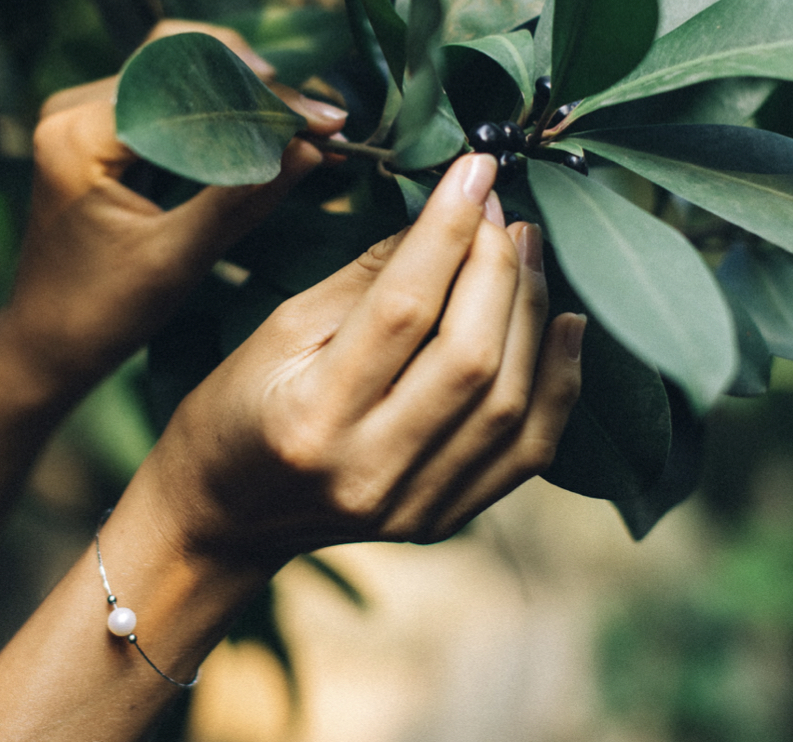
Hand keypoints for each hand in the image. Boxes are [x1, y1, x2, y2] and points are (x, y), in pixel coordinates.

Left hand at [0, 19, 346, 402]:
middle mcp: (73, 111)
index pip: (184, 82)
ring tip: (299, 125)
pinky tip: (260, 135)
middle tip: (319, 118)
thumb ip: (242, 199)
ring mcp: (81, 117)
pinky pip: (166, 103)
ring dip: (241, 95)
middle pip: (180, 59)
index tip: (319, 122)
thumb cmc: (102, 315)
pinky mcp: (96, 134)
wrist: (47, 344)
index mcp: (81, 136)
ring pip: (177, 74)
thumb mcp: (179, 260)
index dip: (260, 97)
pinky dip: (217, 116)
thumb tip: (309, 151)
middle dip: (256, 85)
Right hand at [134, 154, 584, 569]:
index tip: (476, 169)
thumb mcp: (280, 331)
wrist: (227, 517)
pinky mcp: (439, 521)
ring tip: (528, 257)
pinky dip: (557, 387)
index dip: (449, 230)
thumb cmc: (237, 412)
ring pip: (509, 405)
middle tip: (504, 214)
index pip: (403, 309)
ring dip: (531, 315)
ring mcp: (410, 507)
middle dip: (498, 268)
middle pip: (469, 358)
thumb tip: (449, 216)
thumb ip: (368, 278)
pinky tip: (564, 329)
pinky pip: (525, 454)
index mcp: (310, 417)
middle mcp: (366, 472)